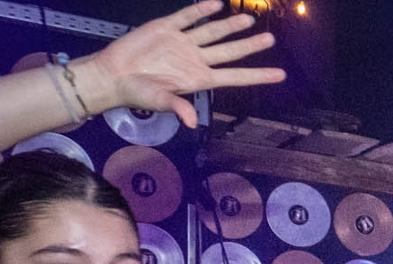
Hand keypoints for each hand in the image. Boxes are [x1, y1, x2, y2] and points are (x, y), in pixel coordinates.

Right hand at [74, 2, 282, 128]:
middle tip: (271, 39)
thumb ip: (177, 107)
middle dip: (250, 46)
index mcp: (199, 79)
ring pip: (212, 32)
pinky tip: (216, 4)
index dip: (258, 75)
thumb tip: (192, 122)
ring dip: (230, 26)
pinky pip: (186, 16)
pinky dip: (200, 10)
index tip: (280, 75)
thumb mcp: (159, 101)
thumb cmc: (137, 92)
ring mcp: (182, 43)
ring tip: (248, 19)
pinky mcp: (166, 28)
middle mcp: (195, 59)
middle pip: (229, 51)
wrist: (113, 74)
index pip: (235, 76)